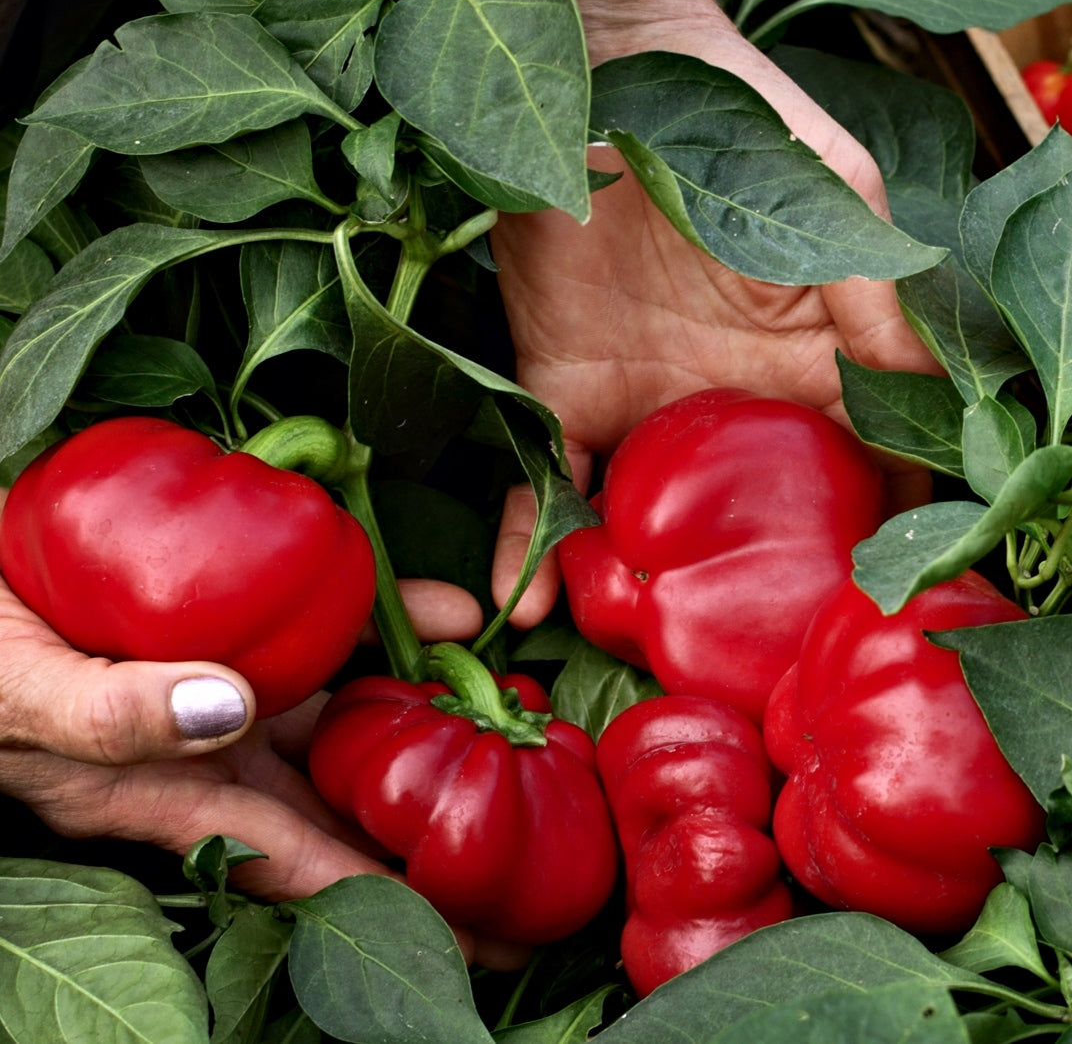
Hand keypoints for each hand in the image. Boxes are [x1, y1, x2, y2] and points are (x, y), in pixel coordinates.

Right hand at [0, 488, 480, 908]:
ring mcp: (229, 698)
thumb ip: (112, 711)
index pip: (308, 867)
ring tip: (519, 715)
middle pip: (349, 806)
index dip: (398, 905)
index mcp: (172, 794)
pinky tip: (442, 612)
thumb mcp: (22, 691)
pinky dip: (385, 629)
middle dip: (440, 829)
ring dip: (432, 714)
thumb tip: (223, 708)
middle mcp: (215, 756)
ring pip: (350, 720)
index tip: (490, 935)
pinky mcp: (231, 640)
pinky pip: (324, 643)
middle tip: (544, 845)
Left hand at [486, 0, 940, 624]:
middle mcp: (733, 401)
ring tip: (655, 679)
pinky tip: (526, 608)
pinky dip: (533, 548)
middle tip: (769, 687)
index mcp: (812, 360)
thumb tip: (938, 402)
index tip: (891, 616)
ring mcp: (645, 406)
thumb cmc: (733, 113)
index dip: (886, 537)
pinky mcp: (558, 392)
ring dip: (654, 601)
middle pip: (764, 521)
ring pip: (658, 527)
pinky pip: (546, 488)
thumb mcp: (832, 193)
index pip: (867, 465)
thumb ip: (882, 294)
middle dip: (767, 602)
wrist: (599, 62)